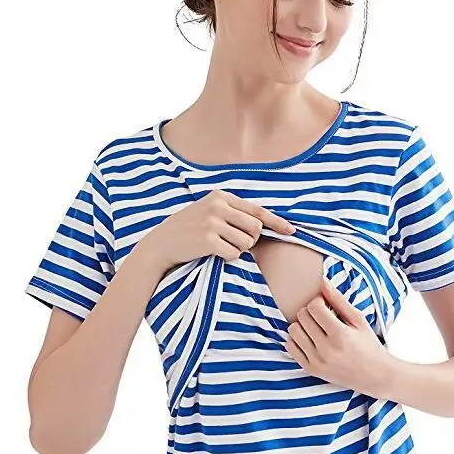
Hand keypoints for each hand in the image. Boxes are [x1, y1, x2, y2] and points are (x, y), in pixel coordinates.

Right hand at [138, 190, 294, 276]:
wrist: (161, 244)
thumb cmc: (189, 230)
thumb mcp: (209, 212)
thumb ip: (232, 213)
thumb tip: (263, 225)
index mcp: (221, 196)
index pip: (257, 210)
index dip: (276, 222)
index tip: (291, 231)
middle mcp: (218, 206)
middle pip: (256, 227)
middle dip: (251, 240)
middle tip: (234, 243)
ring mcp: (212, 221)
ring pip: (246, 242)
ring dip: (239, 250)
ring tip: (220, 247)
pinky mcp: (207, 239)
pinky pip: (234, 254)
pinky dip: (228, 257)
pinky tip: (213, 253)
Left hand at [284, 276, 393, 397]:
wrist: (375, 376)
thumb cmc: (368, 345)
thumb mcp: (358, 320)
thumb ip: (338, 300)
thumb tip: (321, 281)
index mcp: (340, 334)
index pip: (314, 306)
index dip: (318, 302)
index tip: (326, 306)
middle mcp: (326, 349)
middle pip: (302, 316)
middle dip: (310, 312)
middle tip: (321, 316)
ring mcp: (317, 361)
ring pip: (293, 330)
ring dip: (301, 325)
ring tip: (314, 327)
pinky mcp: (310, 369)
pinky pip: (290, 347)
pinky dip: (296, 339)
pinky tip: (309, 338)